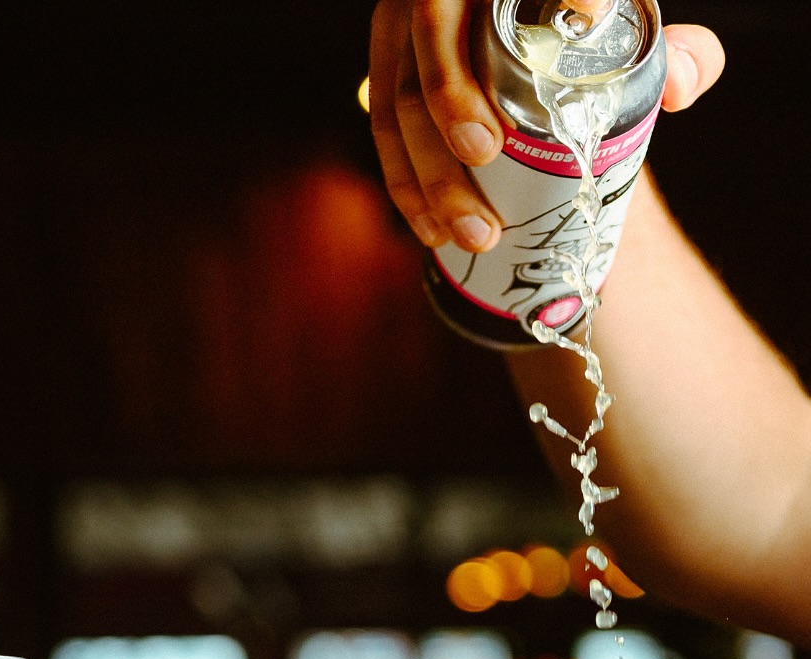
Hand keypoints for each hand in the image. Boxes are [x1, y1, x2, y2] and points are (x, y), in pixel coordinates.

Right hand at [369, 0, 725, 251]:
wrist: (536, 57)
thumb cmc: (588, 44)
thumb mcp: (635, 39)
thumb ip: (682, 54)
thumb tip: (679, 88)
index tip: (585, 12)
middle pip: (435, 31)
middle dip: (450, 95)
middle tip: (488, 153)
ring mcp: (407, 28)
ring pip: (399, 97)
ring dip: (430, 171)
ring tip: (477, 230)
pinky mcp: (389, 78)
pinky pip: (383, 134)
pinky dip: (406, 188)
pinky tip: (432, 230)